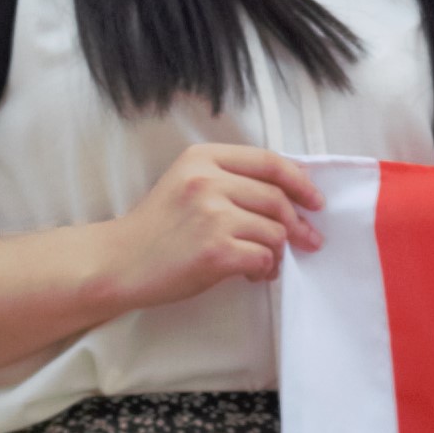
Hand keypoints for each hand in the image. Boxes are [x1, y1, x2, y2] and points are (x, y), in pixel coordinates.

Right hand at [101, 142, 325, 310]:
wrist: (119, 262)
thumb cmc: (157, 228)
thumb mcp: (188, 185)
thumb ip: (231, 180)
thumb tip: (292, 194)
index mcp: (203, 158)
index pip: (269, 162)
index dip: (300, 181)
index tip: (315, 199)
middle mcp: (207, 181)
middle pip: (277, 198)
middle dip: (299, 223)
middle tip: (309, 240)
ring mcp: (211, 216)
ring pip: (275, 230)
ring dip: (279, 251)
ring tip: (266, 262)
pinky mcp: (215, 251)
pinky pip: (263, 257)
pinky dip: (266, 269)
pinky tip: (253, 274)